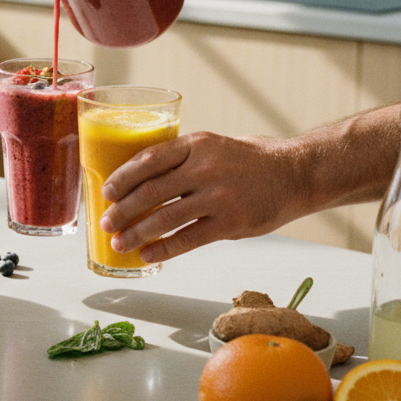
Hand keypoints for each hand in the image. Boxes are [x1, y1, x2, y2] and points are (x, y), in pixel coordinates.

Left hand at [97, 131, 297, 263]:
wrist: (294, 174)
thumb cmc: (245, 161)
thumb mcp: (211, 147)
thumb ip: (180, 160)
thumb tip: (136, 180)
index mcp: (196, 144)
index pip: (148, 159)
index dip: (122, 178)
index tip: (107, 192)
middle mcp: (206, 168)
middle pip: (151, 192)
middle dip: (123, 210)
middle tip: (106, 222)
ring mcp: (219, 196)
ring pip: (166, 219)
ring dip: (137, 233)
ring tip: (119, 243)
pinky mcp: (231, 223)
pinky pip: (189, 239)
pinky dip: (164, 249)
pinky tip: (147, 255)